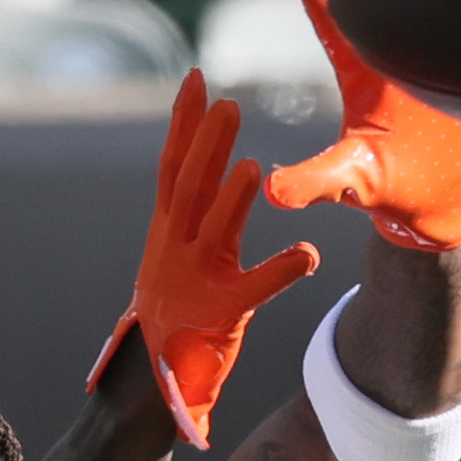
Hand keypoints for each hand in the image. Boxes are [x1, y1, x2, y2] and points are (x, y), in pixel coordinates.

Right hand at [88, 69, 319, 448]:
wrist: (151, 381)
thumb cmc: (174, 314)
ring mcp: (195, 281)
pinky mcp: (220, 314)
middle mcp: (176, 249)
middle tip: (226, 102)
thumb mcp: (179, 256)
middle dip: (206, 144)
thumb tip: (218, 170)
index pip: (173, 166)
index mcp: (168, 231)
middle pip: (189, 187)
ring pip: (214, 232)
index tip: (196, 79)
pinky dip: (281, 271)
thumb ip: (200, 214)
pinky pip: (256, 290)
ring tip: (251, 166)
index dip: (183, 122)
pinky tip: (309, 255)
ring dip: (232, 201)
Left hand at [266, 0, 460, 250]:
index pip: (342, 34)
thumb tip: (273, 192)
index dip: (327, 4)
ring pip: (444, 16)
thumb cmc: (388, 189)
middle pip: (392, 6)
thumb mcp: (349, 182)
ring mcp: (448, 68)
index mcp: (369, 80)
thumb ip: (314, 180)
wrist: (445, 202)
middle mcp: (405, 63)